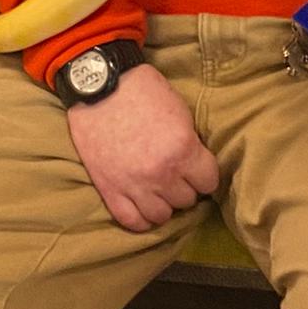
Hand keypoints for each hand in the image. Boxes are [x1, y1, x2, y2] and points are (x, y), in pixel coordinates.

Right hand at [67, 65, 218, 232]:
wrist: (98, 86)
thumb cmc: (141, 90)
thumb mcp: (179, 110)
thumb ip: (189, 142)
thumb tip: (196, 164)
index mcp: (182, 149)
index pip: (209, 182)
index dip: (204, 173)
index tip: (197, 168)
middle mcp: (161, 173)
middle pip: (186, 199)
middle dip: (183, 186)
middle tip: (175, 173)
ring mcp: (134, 185)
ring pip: (162, 215)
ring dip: (163, 202)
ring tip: (158, 188)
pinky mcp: (109, 190)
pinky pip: (132, 221)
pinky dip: (140, 217)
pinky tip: (142, 204)